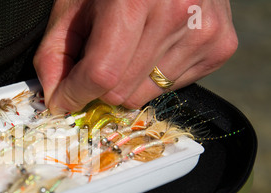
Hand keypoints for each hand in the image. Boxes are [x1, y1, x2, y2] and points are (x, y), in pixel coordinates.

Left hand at [34, 0, 237, 113]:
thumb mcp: (74, 6)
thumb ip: (55, 54)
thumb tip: (55, 101)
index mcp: (134, 0)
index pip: (101, 74)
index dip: (74, 94)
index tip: (62, 98)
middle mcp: (176, 14)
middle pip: (122, 93)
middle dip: (100, 87)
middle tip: (99, 60)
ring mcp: (203, 32)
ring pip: (145, 96)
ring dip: (128, 82)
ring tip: (130, 46)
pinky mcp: (220, 46)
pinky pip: (172, 88)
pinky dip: (154, 77)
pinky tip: (154, 46)